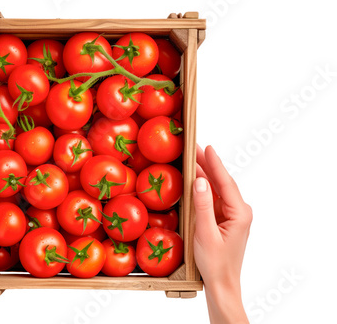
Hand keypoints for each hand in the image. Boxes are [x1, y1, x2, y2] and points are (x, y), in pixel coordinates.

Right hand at [193, 145, 251, 323]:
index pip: (226, 182)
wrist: (221, 284)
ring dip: (204, 174)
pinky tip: (194, 180)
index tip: (206, 147)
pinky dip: (203, 188)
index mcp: (240, 213)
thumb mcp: (205, 234)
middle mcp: (239, 211)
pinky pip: (213, 199)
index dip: (215, 163)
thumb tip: (200, 181)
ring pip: (217, 189)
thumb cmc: (215, 263)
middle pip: (222, 182)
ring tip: (191, 158)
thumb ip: (203, 206)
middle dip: (207, 164)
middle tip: (193, 147)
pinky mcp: (224, 220)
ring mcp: (232, 215)